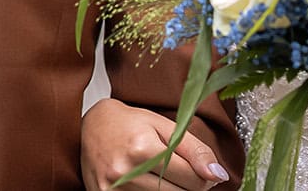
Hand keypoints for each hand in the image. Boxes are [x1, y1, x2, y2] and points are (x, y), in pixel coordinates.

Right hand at [81, 98, 230, 189]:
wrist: (89, 127)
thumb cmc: (129, 124)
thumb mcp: (164, 126)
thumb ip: (194, 149)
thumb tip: (218, 175)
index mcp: (142, 148)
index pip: (193, 179)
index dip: (203, 177)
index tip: (200, 171)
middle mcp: (125, 171)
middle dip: (188, 187)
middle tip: (180, 173)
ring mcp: (113, 190)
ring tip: (162, 177)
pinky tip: (148, 185)